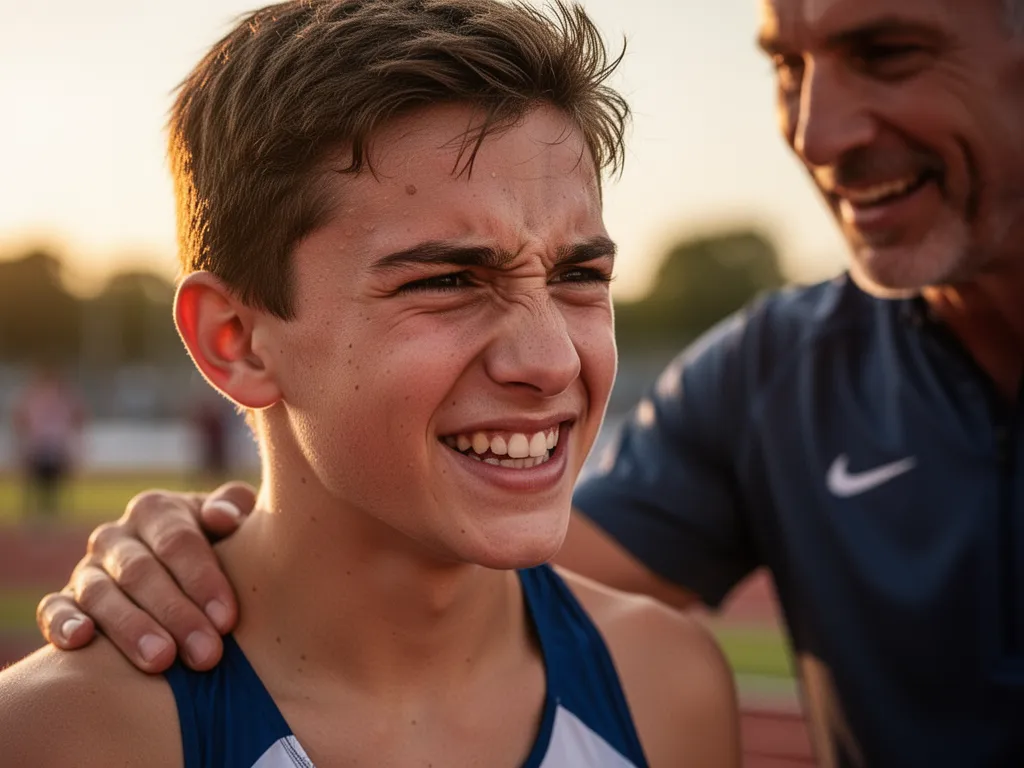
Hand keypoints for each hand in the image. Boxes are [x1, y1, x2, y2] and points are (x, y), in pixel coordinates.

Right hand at [35, 482, 255, 672]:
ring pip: (100, 594)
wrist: (182, 570)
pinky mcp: (63, 599)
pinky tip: (80, 642)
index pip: (178, 542)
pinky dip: (62, 624)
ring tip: (161, 661)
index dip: (203, 580)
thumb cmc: (219, 546)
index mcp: (156, 511)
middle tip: (205, 654)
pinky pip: (53, 609)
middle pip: (141, 572)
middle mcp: (116, 536)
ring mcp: (86, 569)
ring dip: (130, 629)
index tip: (228, 620)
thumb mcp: (232, 520)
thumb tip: (224, 518)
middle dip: (175, 614)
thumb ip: (234, 508)